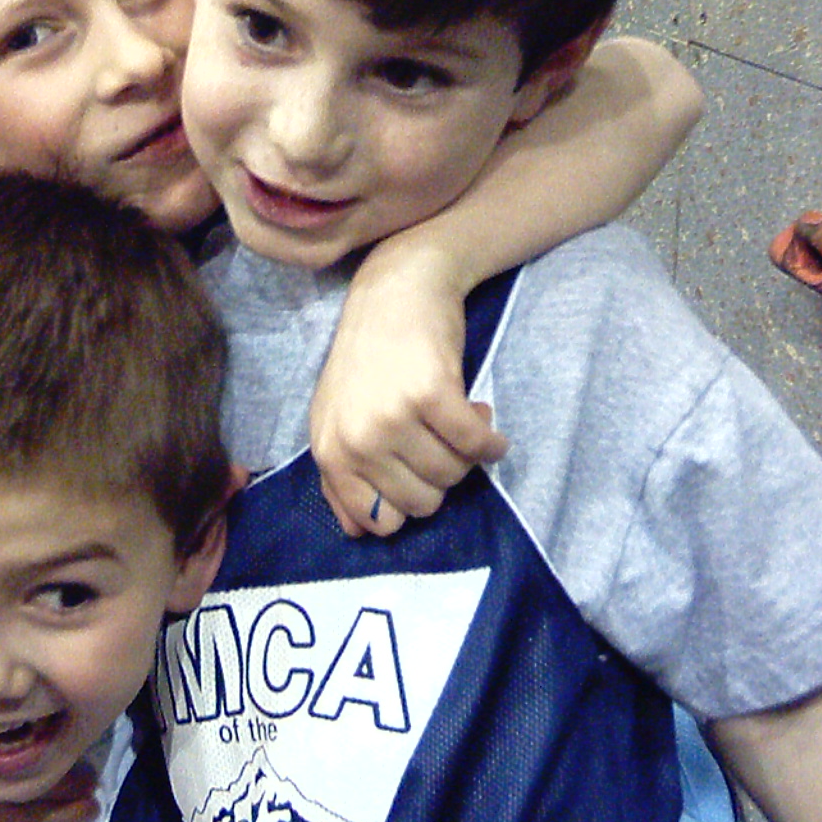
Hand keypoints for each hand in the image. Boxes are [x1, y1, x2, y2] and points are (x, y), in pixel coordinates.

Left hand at [312, 238, 508, 536]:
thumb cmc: (368, 358)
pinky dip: (492, 440)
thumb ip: (343, 476)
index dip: (408, 502)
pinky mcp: (431, 395)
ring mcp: (392, 417)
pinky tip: (487, 418)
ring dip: (466, 454)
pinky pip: (477, 445)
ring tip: (458, 419)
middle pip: (422, 503)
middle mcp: (356, 439)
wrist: (395, 290)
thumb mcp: (338, 417)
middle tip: (439, 440)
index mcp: (330, 452)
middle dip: (441, 477)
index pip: (377, 522)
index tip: (418, 472)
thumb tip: (360, 531)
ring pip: (453, 475)